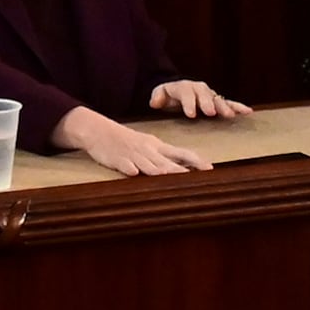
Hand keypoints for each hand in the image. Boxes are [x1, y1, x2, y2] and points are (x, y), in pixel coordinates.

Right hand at [51, 106, 209, 174]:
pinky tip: (133, 172)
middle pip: (166, 161)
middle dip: (180, 171)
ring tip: (169, 176)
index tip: (210, 168)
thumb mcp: (149, 146)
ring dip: (158, 171)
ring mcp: (132, 154)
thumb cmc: (128, 141)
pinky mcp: (117, 159)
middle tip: (195, 179)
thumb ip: (165, 158)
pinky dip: (129, 168)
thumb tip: (186, 168)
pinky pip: (124, 164)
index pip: (181, 152)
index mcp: (157, 146)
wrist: (99, 131)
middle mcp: (148, 150)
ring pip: (147, 164)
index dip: (196, 161)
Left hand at [146, 78, 250, 119]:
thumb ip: (157, 97)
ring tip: (230, 115)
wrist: (178, 89)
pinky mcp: (217, 101)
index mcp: (184, 87)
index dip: (189, 103)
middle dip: (208, 103)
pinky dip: (238, 106)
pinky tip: (247, 112)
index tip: (191, 114)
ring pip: (218, 99)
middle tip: (211, 112)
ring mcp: (209, 94)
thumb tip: (154, 102)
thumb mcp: (159, 94)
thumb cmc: (168, 94)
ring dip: (224, 107)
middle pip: (204, 95)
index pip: (187, 94)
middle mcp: (199, 89)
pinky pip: (229, 103)